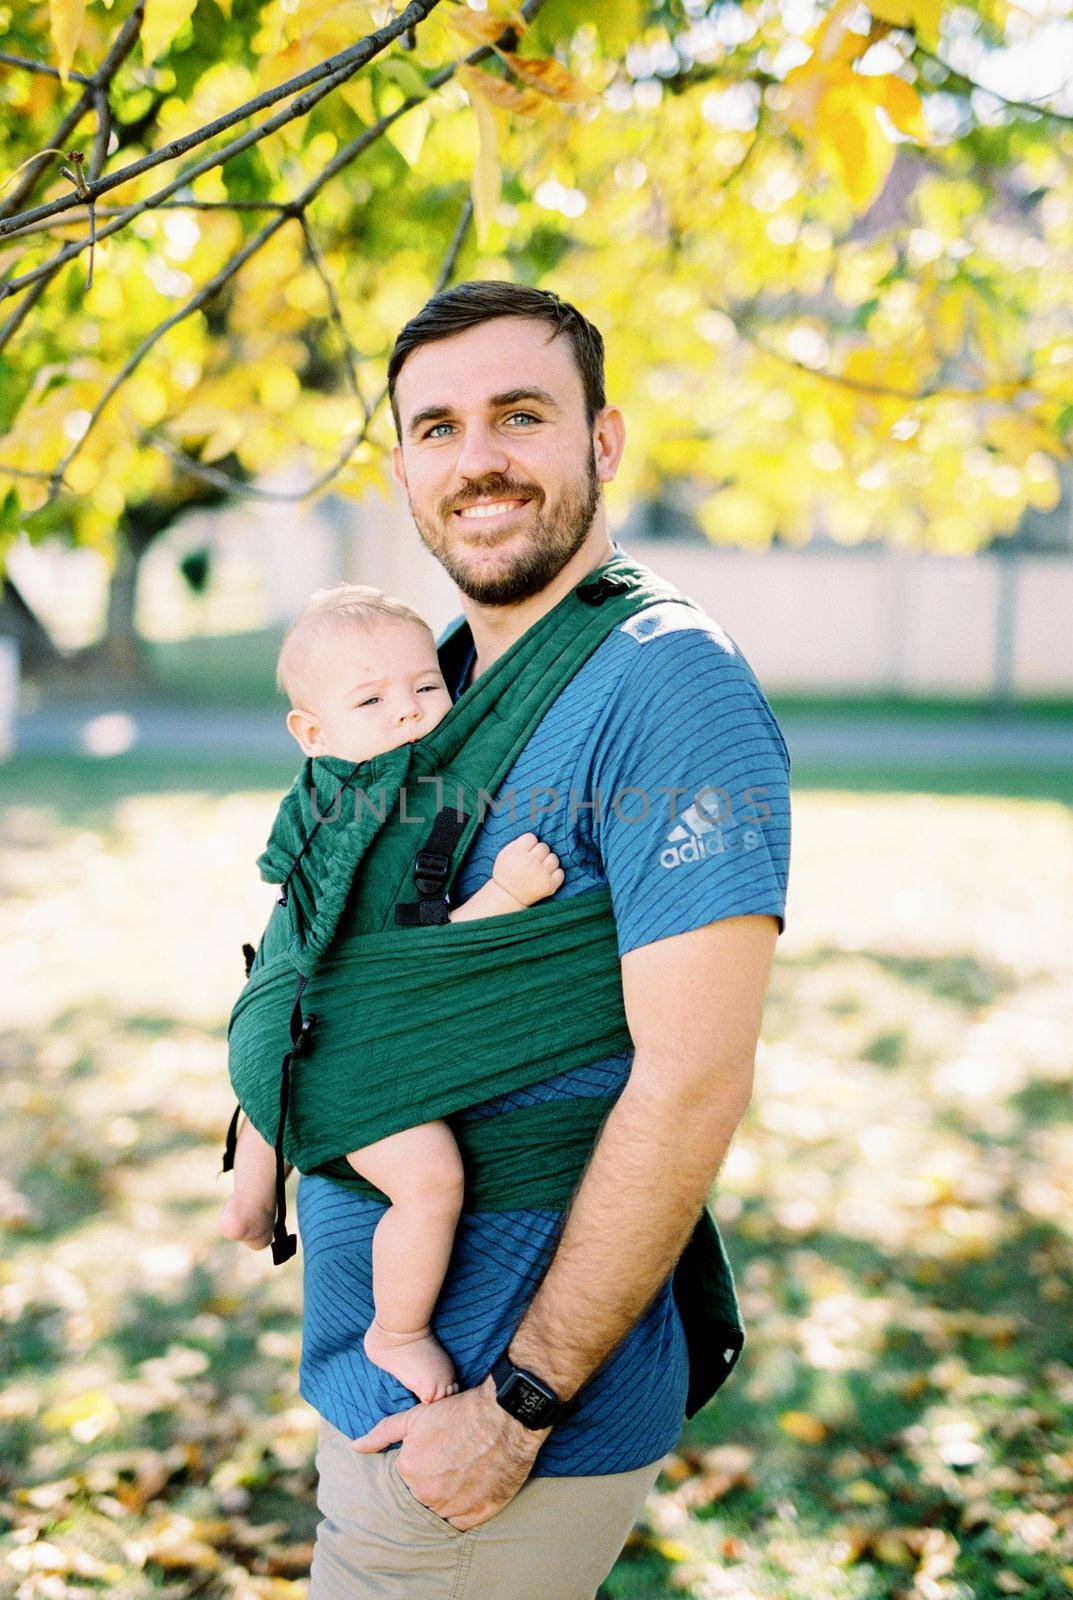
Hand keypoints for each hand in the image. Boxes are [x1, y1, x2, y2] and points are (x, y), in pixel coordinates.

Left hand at [350, 1377, 548, 1530]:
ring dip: (447, 1498)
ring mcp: (453, 1507)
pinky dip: (463, 1510)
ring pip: (440, 1511)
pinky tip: (471, 1489)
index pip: (405, 1480)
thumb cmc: (460, 1411)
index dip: (419, 1467)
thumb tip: (355, 1447)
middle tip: (450, 1465)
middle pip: (421, 1497)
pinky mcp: (477, 1515)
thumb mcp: (416, 1416)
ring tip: (462, 1474)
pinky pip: (461, 1523)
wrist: (506, 1415)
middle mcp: (427, 1494)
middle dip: (432, 1483)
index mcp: (409, 1471)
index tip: (434, 1456)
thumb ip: (382, 1433)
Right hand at [491, 833, 563, 909]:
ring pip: (554, 858)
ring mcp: (542, 873)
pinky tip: (546, 876)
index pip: (532, 838)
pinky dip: (555, 874)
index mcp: (518, 852)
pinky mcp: (550, 885)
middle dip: (539, 853)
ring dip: (548, 862)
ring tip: (540, 868)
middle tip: (532, 862)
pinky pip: (560, 872)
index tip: (525, 852)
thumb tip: (533, 837)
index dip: (529, 844)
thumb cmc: (506, 873)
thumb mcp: (504, 854)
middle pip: (544, 847)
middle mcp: (531, 862)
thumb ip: (517, 842)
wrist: (508, 896)